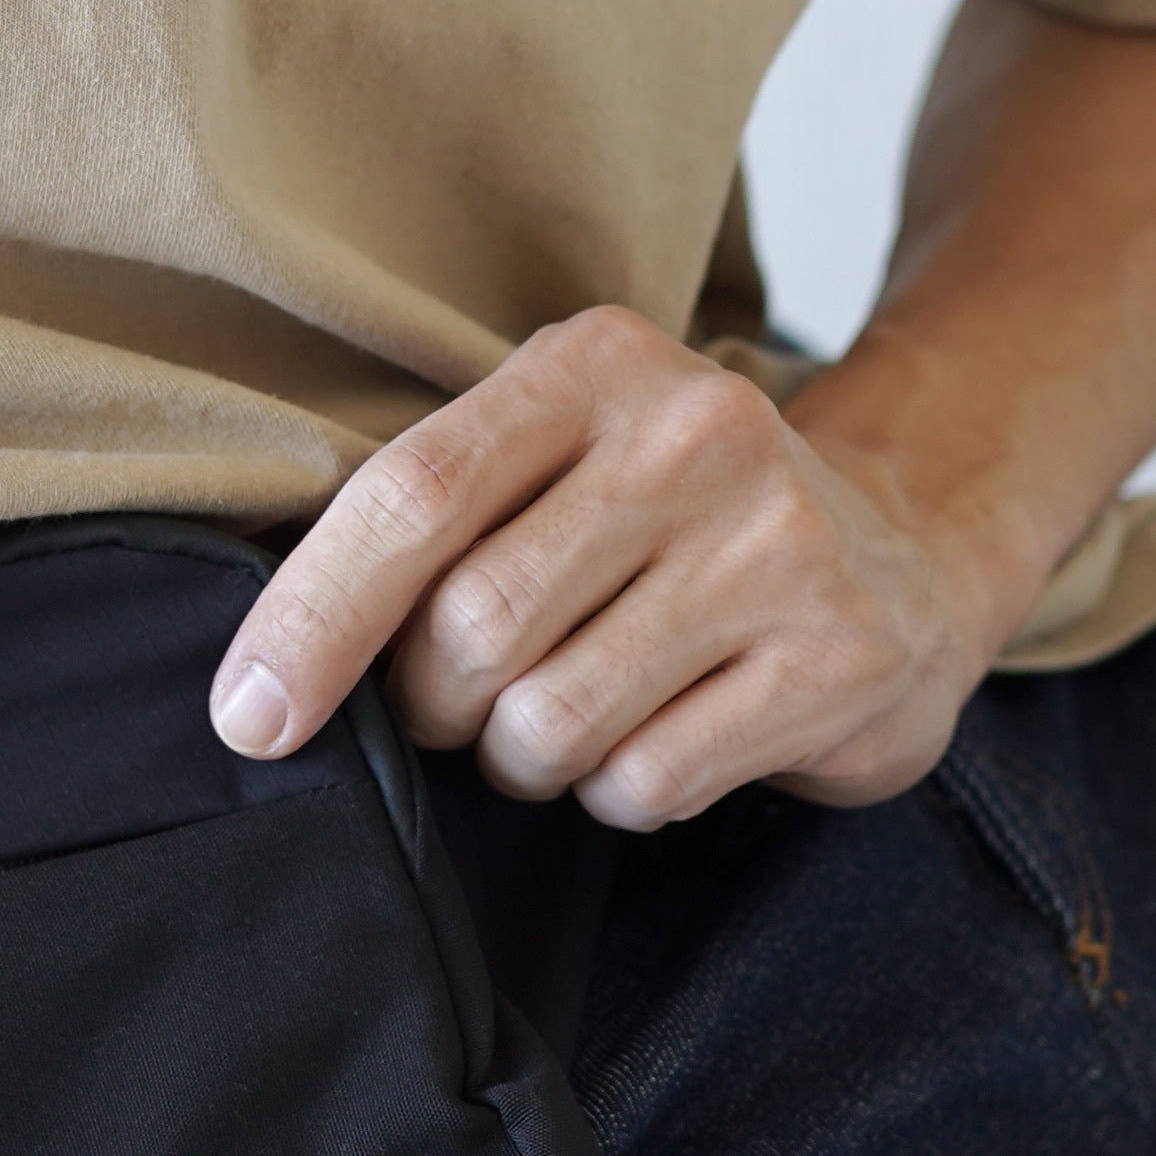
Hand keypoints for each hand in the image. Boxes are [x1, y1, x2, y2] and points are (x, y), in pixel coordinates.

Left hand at [208, 306, 1036, 828]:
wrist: (905, 549)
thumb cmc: (670, 524)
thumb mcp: (557, 461)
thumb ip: (429, 518)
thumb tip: (260, 668)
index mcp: (595, 363)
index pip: (412, 495)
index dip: (311, 620)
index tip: (250, 716)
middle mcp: (695, 432)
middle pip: (472, 631)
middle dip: (438, 706)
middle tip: (472, 703)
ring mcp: (780, 544)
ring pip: (552, 724)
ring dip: (529, 760)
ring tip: (577, 717)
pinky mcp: (839, 655)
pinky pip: (647, 781)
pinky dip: (621, 792)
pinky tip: (664, 738)